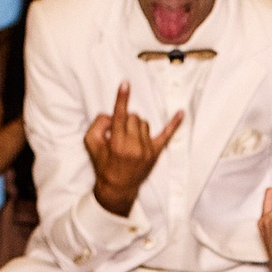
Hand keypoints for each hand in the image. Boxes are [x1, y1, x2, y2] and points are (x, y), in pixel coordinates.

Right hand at [85, 81, 181, 216]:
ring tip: (129, 139)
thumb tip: (112, 115)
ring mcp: (147, 149)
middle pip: (133, 116)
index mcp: (117, 143)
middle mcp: (133, 146)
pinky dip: (174, 124)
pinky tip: (181, 112)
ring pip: (144, 123)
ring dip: (136, 126)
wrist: (117, 187)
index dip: (122, 99)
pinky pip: (167, 134)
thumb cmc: (103, 164)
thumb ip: (98, 124)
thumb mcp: (90, 144)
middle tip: (119, 133)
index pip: (120, 116)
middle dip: (125, 120)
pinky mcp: (156, 152)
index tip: (126, 83)